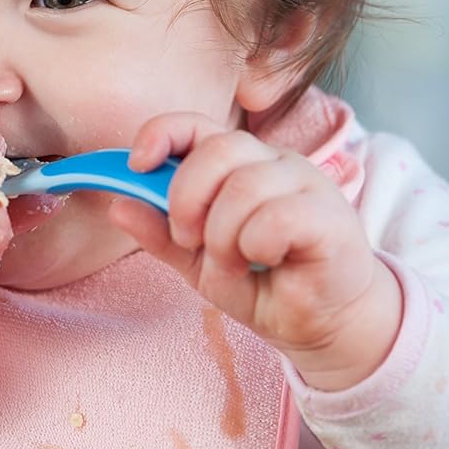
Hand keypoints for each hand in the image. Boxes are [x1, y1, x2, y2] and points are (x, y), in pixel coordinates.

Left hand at [108, 112, 402, 390]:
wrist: (318, 324)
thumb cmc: (262, 282)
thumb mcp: (196, 261)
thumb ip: (159, 233)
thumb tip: (117, 205)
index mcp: (239, 162)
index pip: (195, 125)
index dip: (161, 134)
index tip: (138, 165)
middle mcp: (274, 162)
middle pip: (217, 149)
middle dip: (187, 198)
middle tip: (190, 239)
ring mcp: (307, 183)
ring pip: (243, 187)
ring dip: (223, 236)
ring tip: (234, 262)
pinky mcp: (331, 216)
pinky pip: (275, 217)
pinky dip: (256, 246)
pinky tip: (266, 261)